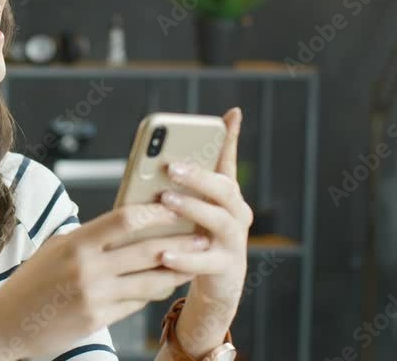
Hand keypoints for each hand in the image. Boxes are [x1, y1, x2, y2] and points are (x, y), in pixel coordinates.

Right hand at [0, 204, 203, 359]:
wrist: (5, 325)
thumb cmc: (31, 283)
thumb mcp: (55, 250)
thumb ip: (89, 237)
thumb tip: (128, 221)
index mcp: (74, 243)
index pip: (124, 219)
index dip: (156, 212)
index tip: (177, 206)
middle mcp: (86, 268)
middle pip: (147, 249)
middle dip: (181, 241)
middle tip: (203, 234)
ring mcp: (94, 296)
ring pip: (150, 280)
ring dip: (177, 270)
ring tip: (195, 260)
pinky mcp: (98, 320)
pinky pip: (137, 303)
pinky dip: (154, 292)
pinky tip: (166, 284)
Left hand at [158, 107, 251, 349]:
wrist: (217, 283)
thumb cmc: (197, 235)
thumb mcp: (190, 206)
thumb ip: (179, 183)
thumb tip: (160, 156)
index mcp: (226, 195)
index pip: (228, 162)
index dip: (230, 138)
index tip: (230, 114)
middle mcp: (236, 213)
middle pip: (224, 189)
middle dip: (198, 176)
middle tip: (171, 168)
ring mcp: (234, 241)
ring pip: (219, 220)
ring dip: (192, 208)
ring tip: (165, 200)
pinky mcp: (226, 268)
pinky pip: (206, 262)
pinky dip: (185, 258)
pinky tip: (164, 253)